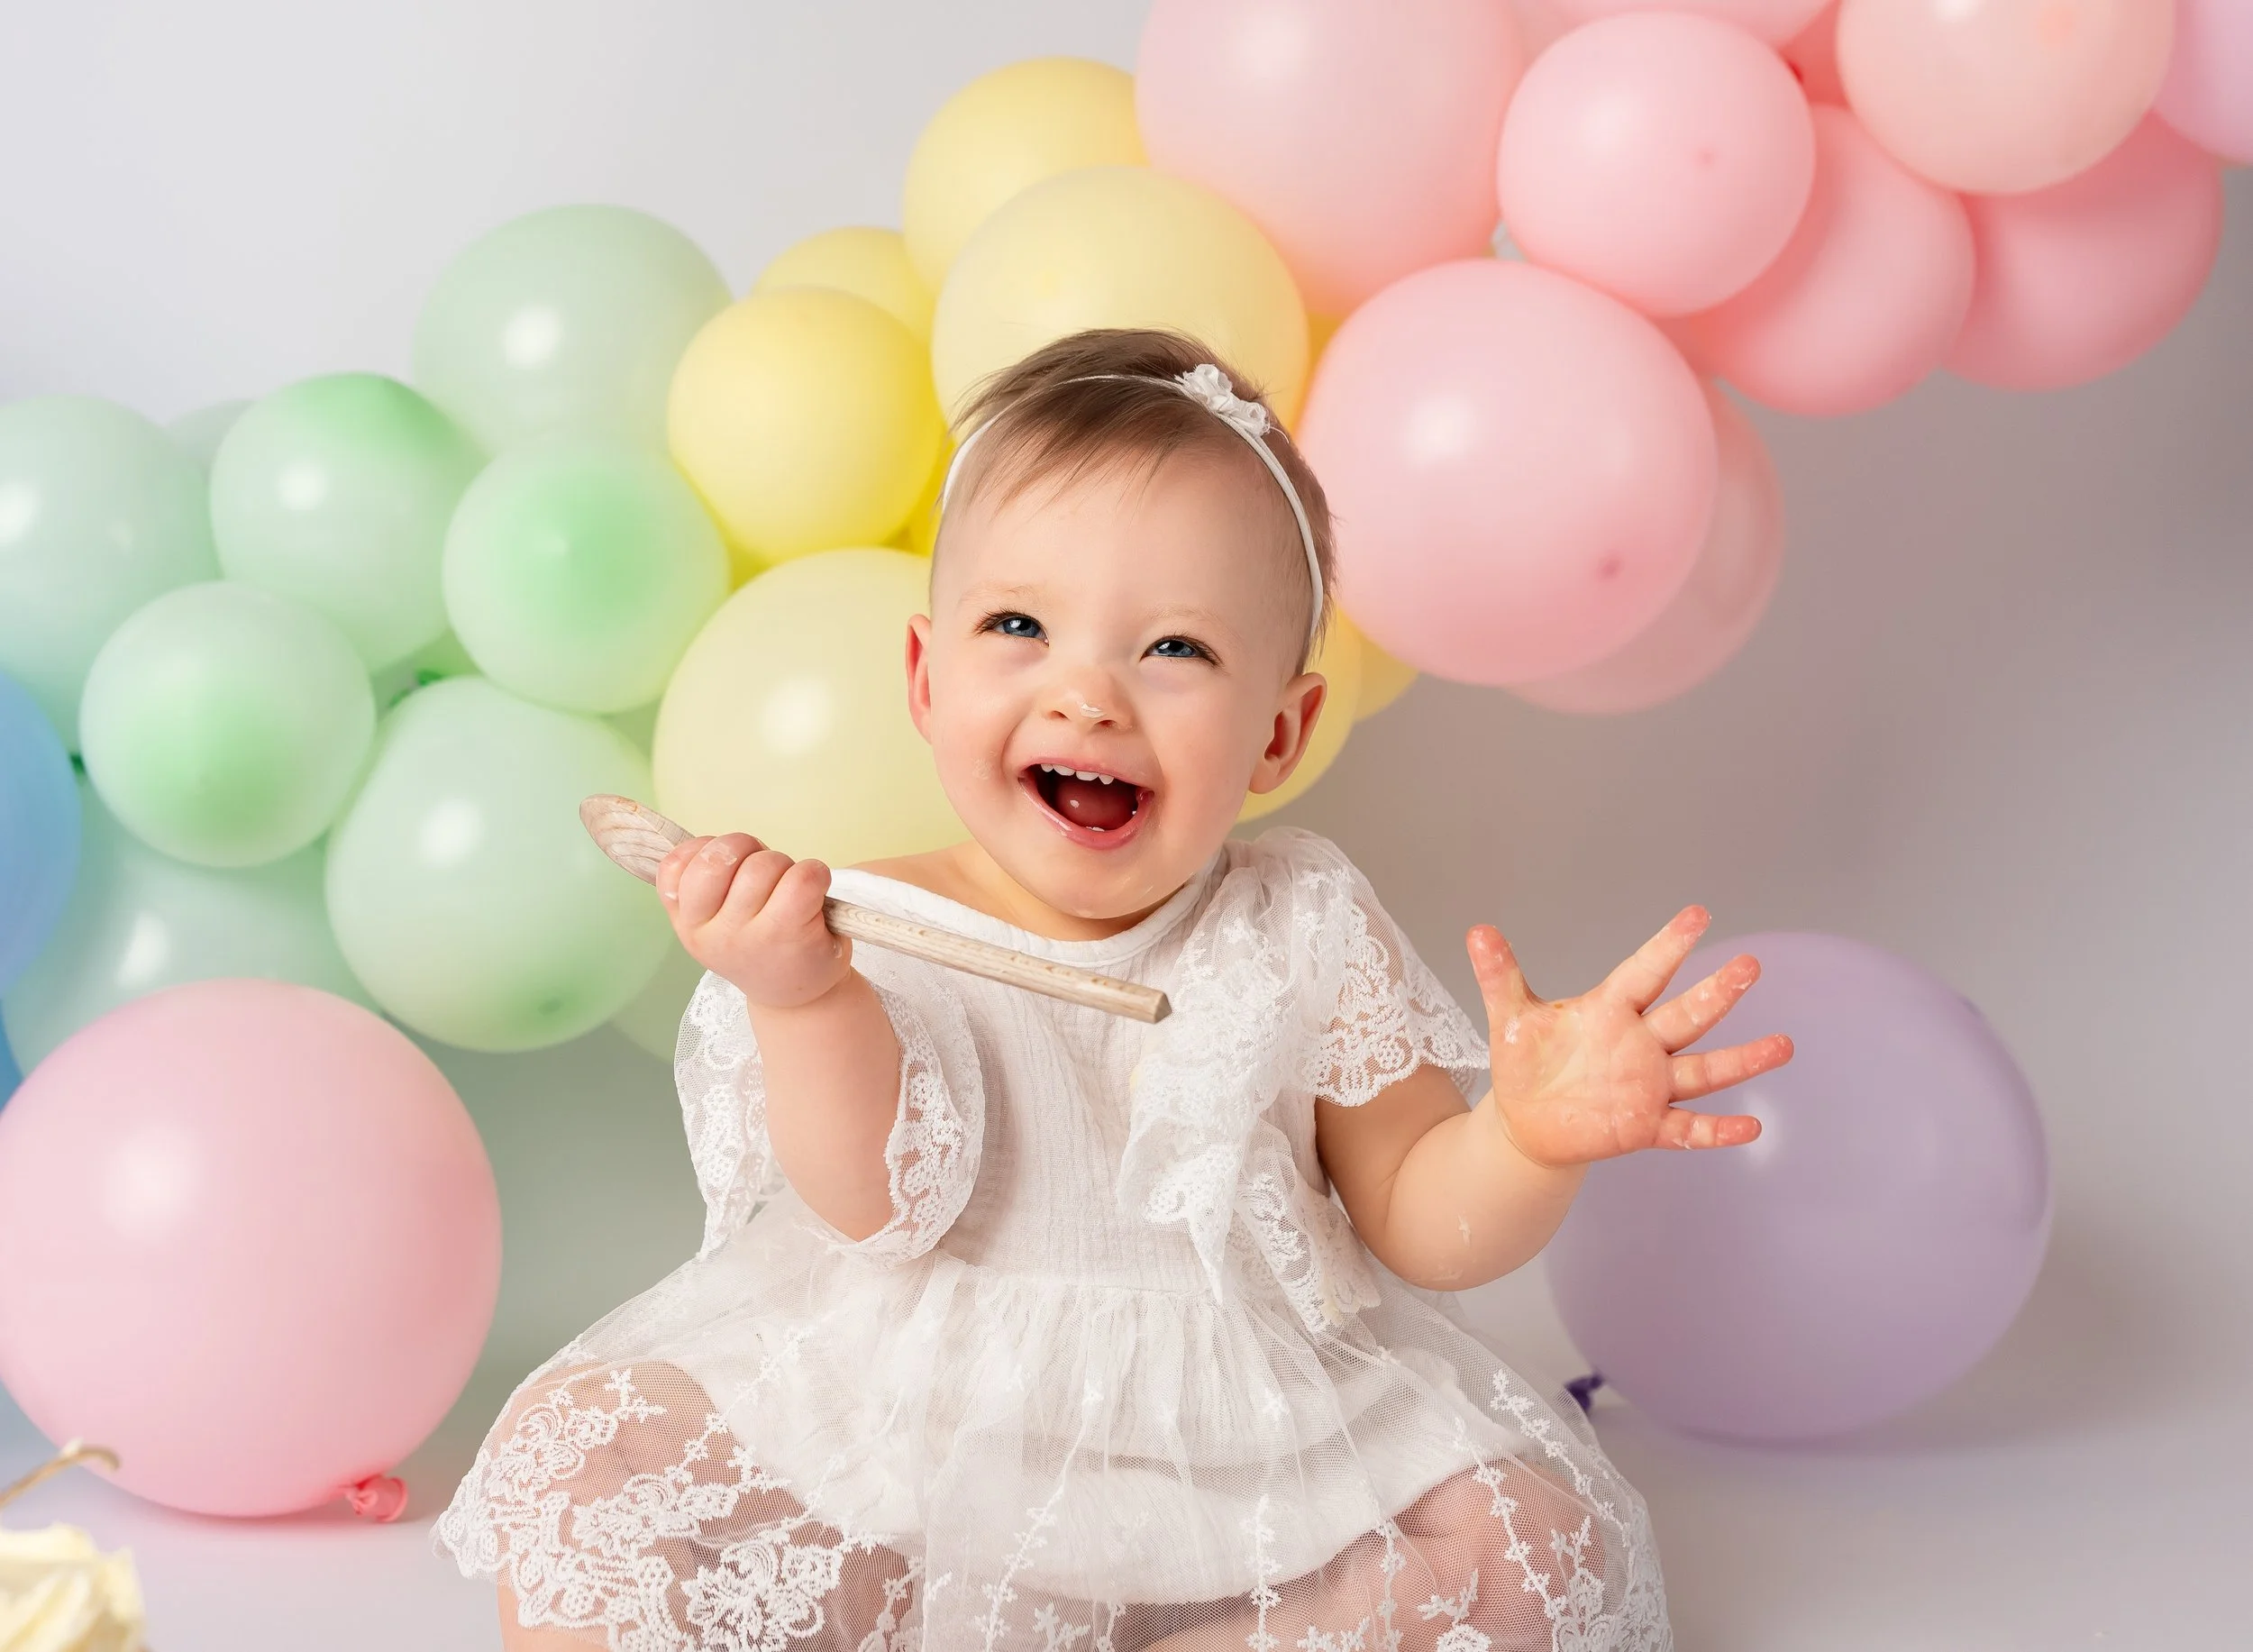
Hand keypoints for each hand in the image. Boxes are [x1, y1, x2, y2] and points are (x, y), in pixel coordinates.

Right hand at [656, 833, 850, 1010]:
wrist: (795, 998)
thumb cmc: (758, 946)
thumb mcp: (713, 923)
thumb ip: (702, 886)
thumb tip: (708, 845)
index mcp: (687, 924)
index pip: (675, 866)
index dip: (706, 849)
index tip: (728, 867)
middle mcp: (713, 933)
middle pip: (721, 856)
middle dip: (747, 848)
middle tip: (764, 872)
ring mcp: (750, 936)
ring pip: (762, 864)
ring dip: (784, 864)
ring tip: (788, 889)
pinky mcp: (790, 932)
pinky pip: (802, 877)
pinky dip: (815, 873)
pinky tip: (815, 891)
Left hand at [1467, 907, 1791, 1168]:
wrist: (1527, 1121)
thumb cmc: (1527, 1061)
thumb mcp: (1511, 1018)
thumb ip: (1500, 975)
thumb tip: (1476, 930)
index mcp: (1610, 1010)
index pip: (1645, 972)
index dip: (1668, 945)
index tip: (1698, 914)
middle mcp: (1639, 1043)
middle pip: (1684, 1015)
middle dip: (1716, 992)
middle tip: (1749, 965)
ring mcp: (1649, 1085)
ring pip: (1702, 1069)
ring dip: (1741, 1059)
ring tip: (1783, 1044)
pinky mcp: (1647, 1125)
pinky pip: (1689, 1127)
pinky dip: (1717, 1129)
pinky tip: (1750, 1126)